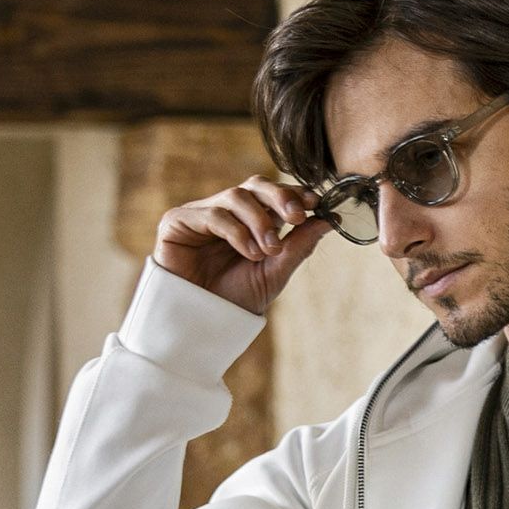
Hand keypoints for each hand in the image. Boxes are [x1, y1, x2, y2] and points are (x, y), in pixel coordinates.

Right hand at [153, 174, 335, 313]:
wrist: (203, 322)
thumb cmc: (236, 299)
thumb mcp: (275, 273)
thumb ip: (299, 246)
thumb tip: (330, 220)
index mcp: (249, 221)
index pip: (272, 195)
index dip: (294, 193)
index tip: (316, 203)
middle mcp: (226, 212)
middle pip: (255, 185)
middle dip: (280, 198)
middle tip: (297, 217)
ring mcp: (201, 213)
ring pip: (236, 197)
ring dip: (259, 222)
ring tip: (269, 250)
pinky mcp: (178, 221)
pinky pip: (212, 214)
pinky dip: (237, 232)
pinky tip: (249, 252)